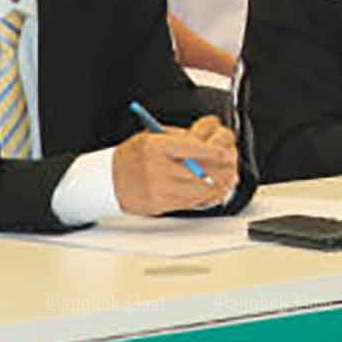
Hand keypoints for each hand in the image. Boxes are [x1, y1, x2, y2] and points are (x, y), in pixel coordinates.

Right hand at [111, 116, 237, 215]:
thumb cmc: (134, 155)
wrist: (110, 180)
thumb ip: (182, 137)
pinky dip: (209, 195)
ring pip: (200, 189)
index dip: (212, 150)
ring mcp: (159, 190)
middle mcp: (156, 169)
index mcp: (155, 147)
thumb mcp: (153, 135)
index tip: (225, 150)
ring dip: (220, 182)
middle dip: (221, 166)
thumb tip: (212, 139)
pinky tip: (216, 188)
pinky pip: (193, 202)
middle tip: (231, 160)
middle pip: (200, 170)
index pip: (190, 148)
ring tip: (228, 174)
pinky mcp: (162, 205)